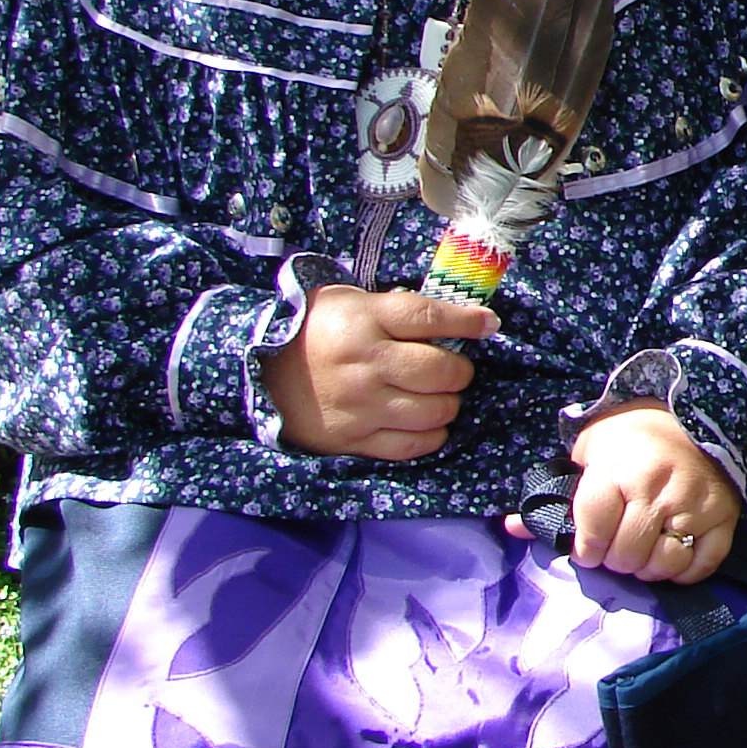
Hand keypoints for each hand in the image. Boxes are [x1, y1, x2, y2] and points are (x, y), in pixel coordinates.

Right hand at [262, 286, 496, 458]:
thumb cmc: (314, 330)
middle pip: (440, 370)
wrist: (258, 373)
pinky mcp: (354, 439)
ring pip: (433, 411)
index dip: (467, 321)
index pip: (428, 318)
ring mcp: (361, 405)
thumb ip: (397, 308)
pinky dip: (431, 435)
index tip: (488, 324)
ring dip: (449, 404)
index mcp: (364, 321)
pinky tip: (428, 423)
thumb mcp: (350, 302)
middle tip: (453, 369)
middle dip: (459, 370)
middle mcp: (366, 364)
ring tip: (440, 396)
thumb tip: (456, 317)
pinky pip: (411, 445)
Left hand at [505, 402, 740, 584]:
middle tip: (614, 546)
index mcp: (619, 471)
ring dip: (646, 567)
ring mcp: (694, 505)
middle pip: (626, 554)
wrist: (693, 409)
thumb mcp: (586, 452)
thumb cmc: (630, 434)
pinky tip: (670, 555)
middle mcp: (658, 490)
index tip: (586, 545)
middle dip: (613, 558)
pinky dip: (683, 570)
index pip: (592, 532)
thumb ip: (554, 492)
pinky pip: (701, 564)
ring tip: (641, 551)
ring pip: (663, 564)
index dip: (584, 547)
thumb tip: (512, 527)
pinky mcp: (722, 516)